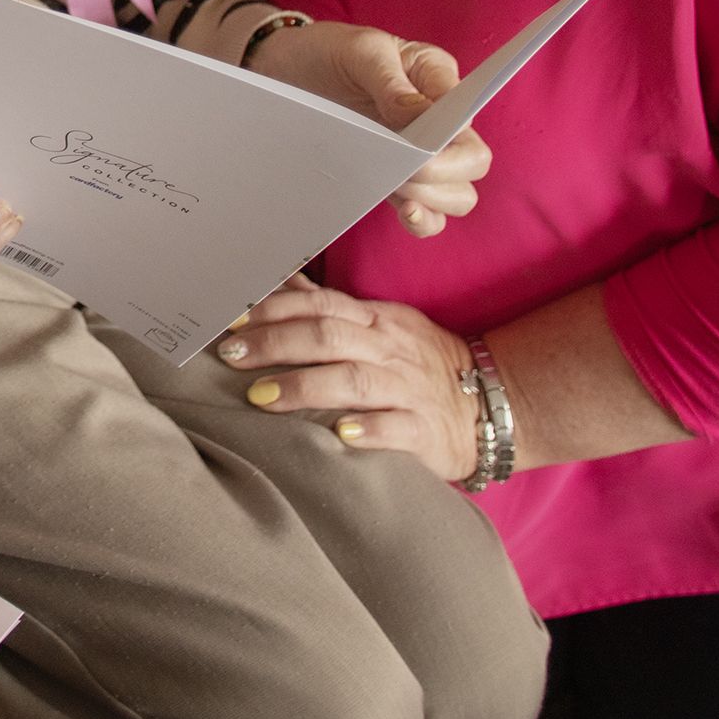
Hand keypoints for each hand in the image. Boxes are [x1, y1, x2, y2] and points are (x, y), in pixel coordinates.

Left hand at [214, 274, 479, 482]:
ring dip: (304, 387)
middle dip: (274, 343)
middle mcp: (388, 349)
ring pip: (353, 380)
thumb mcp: (376, 325)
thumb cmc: (415, 364)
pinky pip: (397, 428)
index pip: (319, 304)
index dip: (273, 309)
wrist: (488, 404)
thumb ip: (327, 309)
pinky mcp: (425, 430)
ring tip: (260, 397)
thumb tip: (275, 283)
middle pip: (327, 336)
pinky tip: (339, 435)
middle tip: (230, 355)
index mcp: (373, 320)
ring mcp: (408, 388)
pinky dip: (368, 430)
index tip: (230, 318)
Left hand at [245, 22, 491, 235]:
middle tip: (400, 175)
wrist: (289, 67)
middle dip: (441, 178)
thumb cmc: (329, 50)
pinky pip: (427, 211)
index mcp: (437, 79)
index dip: (453, 147)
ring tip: (396, 190)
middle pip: (471, 165)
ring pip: (456, 195)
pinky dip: (422, 219)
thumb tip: (418, 118)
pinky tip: (406, 213)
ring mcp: (420, 153)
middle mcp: (439, 120)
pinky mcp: (397, 177)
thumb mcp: (359, 51)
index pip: (466, 120)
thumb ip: (390, 82)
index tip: (419, 157)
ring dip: (433, 201)